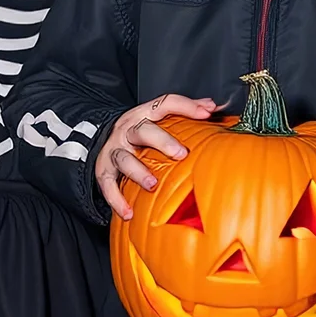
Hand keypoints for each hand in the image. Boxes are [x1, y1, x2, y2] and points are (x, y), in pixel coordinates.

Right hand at [97, 94, 219, 219]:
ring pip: (124, 158)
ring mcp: (114, 149)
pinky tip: (129, 212)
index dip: (186, 106)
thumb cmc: (140, 131)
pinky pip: (107, 184)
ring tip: (152, 184)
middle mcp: (127, 129)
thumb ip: (184, 111)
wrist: (104, 138)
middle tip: (181, 154)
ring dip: (138, 172)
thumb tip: (212, 106)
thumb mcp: (157, 117)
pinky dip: (116, 199)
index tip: (207, 113)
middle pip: (143, 131)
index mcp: (144, 114)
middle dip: (162, 141)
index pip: (164, 104)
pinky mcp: (103, 169)